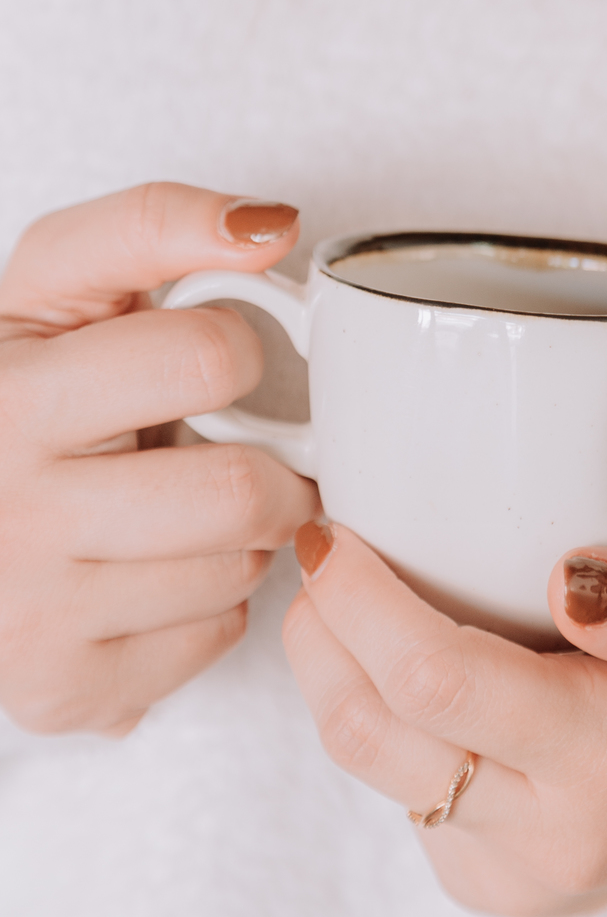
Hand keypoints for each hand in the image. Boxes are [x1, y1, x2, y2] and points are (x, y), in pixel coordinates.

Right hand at [0, 183, 319, 735]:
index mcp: (9, 395)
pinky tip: (155, 567)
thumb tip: (270, 227)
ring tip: (181, 505)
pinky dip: (212, 602)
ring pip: (241, 568)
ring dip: (243, 534)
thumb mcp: (59, 280)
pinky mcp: (67, 691)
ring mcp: (31, 615)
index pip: (205, 358)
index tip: (205, 357)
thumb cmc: (25, 386)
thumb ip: (155, 225)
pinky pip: (217, 637)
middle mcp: (8, 512)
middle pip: (242, 492)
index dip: (231, 348)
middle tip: (227, 446)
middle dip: (264, 463)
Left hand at [283, 524, 606, 916]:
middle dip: (322, 621)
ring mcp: (500, 864)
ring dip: (323, 663)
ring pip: (360, 759)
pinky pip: (386, 784)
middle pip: (370, 726)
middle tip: (320, 543)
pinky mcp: (471, 877)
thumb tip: (577, 581)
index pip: (438, 679)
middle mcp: (543, 829)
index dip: (362, 599)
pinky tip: (380, 652)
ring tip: (331, 591)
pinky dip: (363, 703)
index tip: (339, 528)